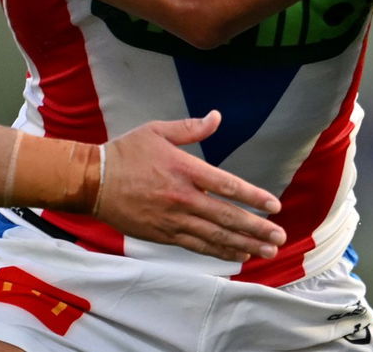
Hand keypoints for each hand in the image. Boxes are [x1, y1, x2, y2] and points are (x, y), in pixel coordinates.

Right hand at [96, 111, 286, 262]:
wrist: (92, 182)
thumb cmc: (126, 153)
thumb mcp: (157, 131)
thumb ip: (191, 128)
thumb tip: (217, 116)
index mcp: (185, 170)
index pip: (228, 186)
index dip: (254, 198)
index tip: (275, 207)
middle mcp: (182, 198)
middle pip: (226, 217)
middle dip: (256, 228)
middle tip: (279, 237)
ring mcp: (172, 219)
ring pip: (214, 236)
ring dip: (243, 244)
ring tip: (266, 251)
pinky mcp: (162, 234)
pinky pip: (196, 246)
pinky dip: (218, 251)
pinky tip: (237, 255)